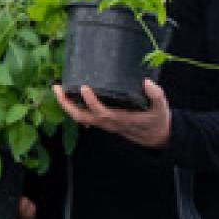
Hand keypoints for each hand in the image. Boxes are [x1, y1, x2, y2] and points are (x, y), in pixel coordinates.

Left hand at [53, 80, 170, 147]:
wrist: (156, 136)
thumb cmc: (157, 120)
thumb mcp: (161, 107)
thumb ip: (155, 95)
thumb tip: (146, 82)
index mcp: (120, 119)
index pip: (101, 112)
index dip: (91, 101)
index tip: (84, 87)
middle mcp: (108, 123)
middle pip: (81, 117)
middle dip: (66, 104)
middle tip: (57, 87)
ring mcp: (103, 124)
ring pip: (80, 117)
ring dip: (66, 105)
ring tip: (58, 89)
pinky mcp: (103, 122)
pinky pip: (84, 117)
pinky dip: (74, 107)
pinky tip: (69, 95)